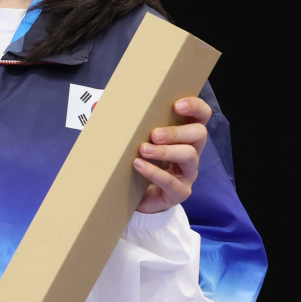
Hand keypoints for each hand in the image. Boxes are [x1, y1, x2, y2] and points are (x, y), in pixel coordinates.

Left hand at [133, 96, 211, 213]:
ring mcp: (187, 173)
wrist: (135, 196)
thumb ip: (129, 124)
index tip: (177, 105)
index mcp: (184, 135)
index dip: (195, 107)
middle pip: (199, 134)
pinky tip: (138, 165)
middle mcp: (191, 152)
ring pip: (189, 156)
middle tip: (154, 134)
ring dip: (165, 150)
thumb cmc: (139, 161)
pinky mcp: (179, 192)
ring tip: (143, 149)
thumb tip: (99, 105)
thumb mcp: (138, 140)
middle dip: (176, 132)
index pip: (201, 116)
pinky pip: (171, 181)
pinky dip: (154, 172)